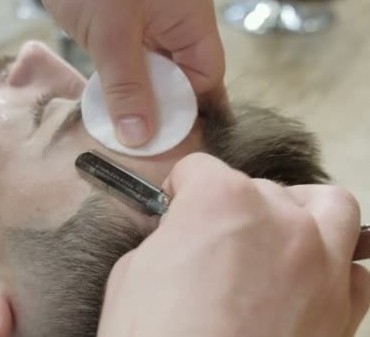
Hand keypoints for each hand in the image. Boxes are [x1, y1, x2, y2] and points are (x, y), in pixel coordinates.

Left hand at [40, 0, 224, 146]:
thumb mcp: (112, 34)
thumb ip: (126, 85)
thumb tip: (140, 136)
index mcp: (190, 24)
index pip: (206, 78)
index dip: (192, 112)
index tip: (172, 144)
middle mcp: (173, 29)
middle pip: (180, 82)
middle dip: (164, 114)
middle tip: (147, 151)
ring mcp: (145, 32)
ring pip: (152, 78)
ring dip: (138, 105)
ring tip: (126, 138)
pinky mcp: (118, 34)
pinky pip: (127, 70)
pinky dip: (119, 90)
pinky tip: (110, 114)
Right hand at [98, 153, 369, 336]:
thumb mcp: (132, 275)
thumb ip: (167, 241)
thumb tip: (178, 241)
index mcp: (221, 201)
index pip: (200, 169)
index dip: (179, 189)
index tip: (175, 206)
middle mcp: (280, 221)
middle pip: (261, 187)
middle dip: (233, 207)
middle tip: (212, 238)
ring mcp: (320, 264)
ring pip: (332, 208)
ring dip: (303, 212)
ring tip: (278, 234)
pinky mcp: (342, 311)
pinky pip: (354, 271)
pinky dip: (333, 266)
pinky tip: (304, 281)